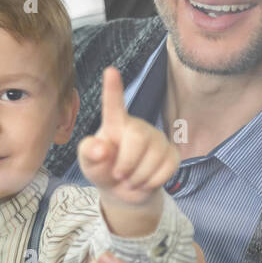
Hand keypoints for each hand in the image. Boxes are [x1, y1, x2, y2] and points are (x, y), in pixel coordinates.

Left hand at [77, 66, 179, 207]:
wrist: (124, 191)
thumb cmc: (103, 170)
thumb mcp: (89, 165)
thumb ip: (89, 155)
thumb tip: (100, 148)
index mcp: (114, 124)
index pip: (113, 105)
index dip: (113, 89)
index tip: (110, 71)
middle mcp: (137, 126)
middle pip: (138, 137)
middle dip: (127, 162)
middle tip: (118, 175)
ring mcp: (157, 138)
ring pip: (154, 156)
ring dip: (138, 177)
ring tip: (130, 179)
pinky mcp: (172, 153)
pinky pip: (167, 168)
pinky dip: (152, 181)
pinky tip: (144, 181)